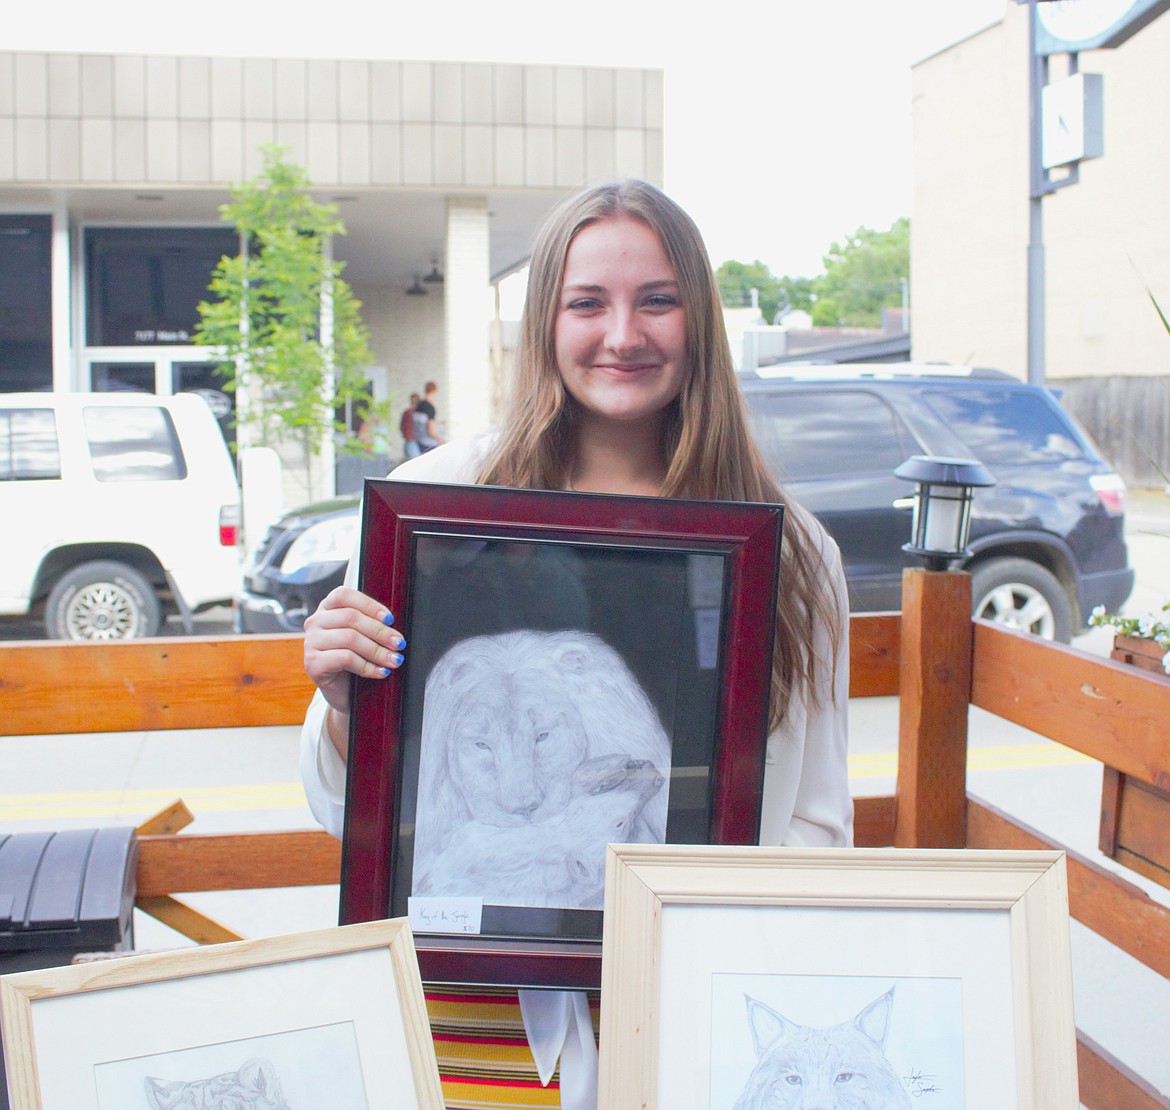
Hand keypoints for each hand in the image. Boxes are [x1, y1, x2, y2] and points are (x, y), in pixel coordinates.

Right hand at [303, 586, 405, 717]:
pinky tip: (380, 672)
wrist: (344, 693)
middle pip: (350, 617)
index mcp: (327, 608)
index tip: (390, 619)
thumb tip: (393, 623)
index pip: (344, 595)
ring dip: (377, 650)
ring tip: (394, 660)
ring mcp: (310, 642)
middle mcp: (315, 622)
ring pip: (350, 638)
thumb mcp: (364, 636)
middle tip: (399, 643)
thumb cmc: (356, 660)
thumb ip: (372, 623)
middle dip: (380, 631)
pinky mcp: (312, 663)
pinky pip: (345, 658)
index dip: (369, 605)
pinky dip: (367, 666)